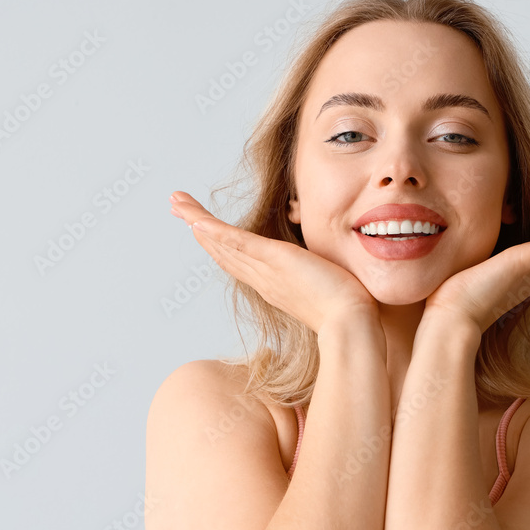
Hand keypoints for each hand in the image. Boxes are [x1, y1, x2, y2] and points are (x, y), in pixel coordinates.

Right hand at [169, 191, 379, 333]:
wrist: (352, 326)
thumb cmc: (348, 312)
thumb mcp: (330, 284)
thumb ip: (322, 274)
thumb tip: (332, 265)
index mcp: (274, 284)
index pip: (240, 259)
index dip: (219, 243)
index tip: (203, 228)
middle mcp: (263, 278)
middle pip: (222, 250)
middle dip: (199, 228)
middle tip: (178, 208)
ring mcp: (266, 271)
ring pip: (223, 243)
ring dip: (197, 222)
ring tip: (177, 203)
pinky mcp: (275, 261)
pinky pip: (238, 243)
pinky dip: (216, 232)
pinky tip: (198, 221)